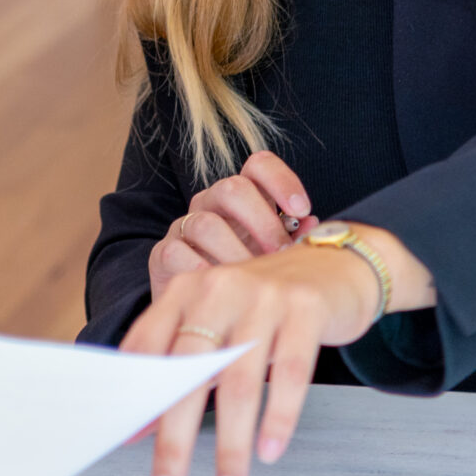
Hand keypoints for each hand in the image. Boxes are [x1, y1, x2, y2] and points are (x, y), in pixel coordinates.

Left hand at [124, 230, 432, 475]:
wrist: (334, 265)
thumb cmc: (264, 304)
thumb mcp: (217, 320)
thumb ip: (181, 361)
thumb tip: (141, 427)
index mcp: (186, 291)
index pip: (149, 346)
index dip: (136, 394)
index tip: (125, 441)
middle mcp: (220, 289)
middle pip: (190, 373)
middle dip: (176, 439)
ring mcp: (265, 298)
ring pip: (241, 382)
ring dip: (232, 445)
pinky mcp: (307, 310)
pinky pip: (292, 374)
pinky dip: (279, 418)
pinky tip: (269, 453)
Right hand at [149, 151, 312, 295]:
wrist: (202, 309)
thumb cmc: (244, 277)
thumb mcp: (272, 256)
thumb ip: (293, 237)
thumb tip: (312, 225)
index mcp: (241, 196)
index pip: (258, 165)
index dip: (281, 180)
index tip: (301, 210)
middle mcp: (210, 203)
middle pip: (233, 188)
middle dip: (262, 222)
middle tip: (279, 255)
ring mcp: (184, 226)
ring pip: (207, 223)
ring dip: (236, 253)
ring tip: (254, 281)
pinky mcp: (163, 253)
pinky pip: (178, 252)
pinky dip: (202, 271)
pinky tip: (222, 291)